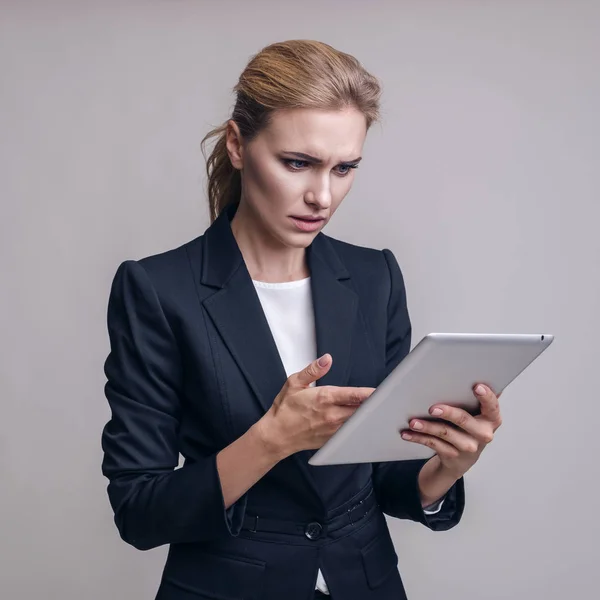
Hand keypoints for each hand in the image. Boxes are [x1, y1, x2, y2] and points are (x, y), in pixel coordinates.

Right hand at [257, 354, 375, 457]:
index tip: (384, 390)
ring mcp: (334, 430)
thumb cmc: (284, 409)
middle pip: (362, 410)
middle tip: (387, 399)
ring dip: (367, 416)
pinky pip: (351, 433)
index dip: (371, 393)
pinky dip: (359, 427)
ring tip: (379, 410)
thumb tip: (327, 359)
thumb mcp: (294, 383)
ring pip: (359, 422)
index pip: (355, 395)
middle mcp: (332, 415)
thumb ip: (313, 370)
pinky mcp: (332, 440)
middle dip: (374, 404)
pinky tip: (364, 424)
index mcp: (324, 398)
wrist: (276, 435)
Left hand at [401, 383, 502, 478]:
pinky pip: (433, 444)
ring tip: (413, 422)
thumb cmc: (468, 427)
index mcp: (491, 419)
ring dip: (427, 427)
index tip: (477, 386)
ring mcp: (468, 446)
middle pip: (464, 420)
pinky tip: (407, 433)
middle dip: (448, 413)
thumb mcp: (475, 414)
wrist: (462, 459)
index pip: (492, 406)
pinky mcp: (452, 455)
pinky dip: (418, 437)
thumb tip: (459, 373)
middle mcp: (482, 434)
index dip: (487, 397)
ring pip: (445, 433)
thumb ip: (470, 398)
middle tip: (432, 408)